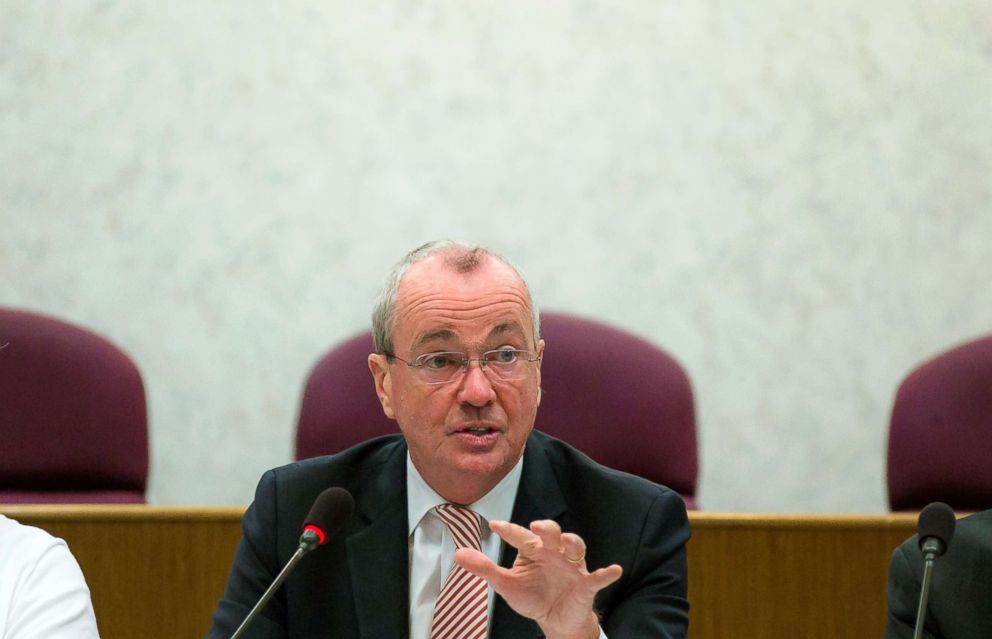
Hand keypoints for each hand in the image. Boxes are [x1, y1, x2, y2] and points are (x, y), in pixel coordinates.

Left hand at [454, 519, 621, 638]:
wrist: (556, 620)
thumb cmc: (533, 595)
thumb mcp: (506, 585)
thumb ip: (485, 569)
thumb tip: (458, 554)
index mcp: (534, 550)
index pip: (520, 536)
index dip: (509, 530)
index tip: (494, 525)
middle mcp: (554, 553)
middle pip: (552, 534)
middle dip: (547, 528)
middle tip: (537, 527)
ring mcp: (572, 567)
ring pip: (576, 548)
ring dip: (573, 543)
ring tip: (568, 541)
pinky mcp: (586, 584)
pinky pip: (598, 577)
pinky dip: (607, 573)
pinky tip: (614, 569)